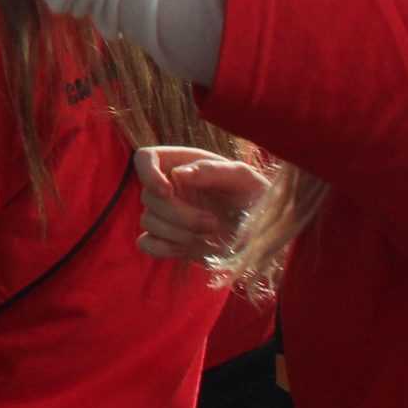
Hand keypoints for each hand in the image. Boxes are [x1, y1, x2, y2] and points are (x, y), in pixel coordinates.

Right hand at [133, 147, 269, 265]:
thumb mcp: (243, 178)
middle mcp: (168, 188)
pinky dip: (164, 248)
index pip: (144, 158)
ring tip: (209, 235)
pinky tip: (191, 248)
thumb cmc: (254, 197)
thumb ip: (213, 170)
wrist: (263, 232)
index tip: (167, 190)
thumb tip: (178, 174)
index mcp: (181, 164)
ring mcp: (165, 216)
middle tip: (212, 223)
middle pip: (148, 197)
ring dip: (178, 233)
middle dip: (179, 214)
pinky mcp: (167, 241)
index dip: (147, 173)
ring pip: (148, 221)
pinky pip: (147, 244)